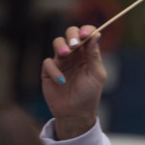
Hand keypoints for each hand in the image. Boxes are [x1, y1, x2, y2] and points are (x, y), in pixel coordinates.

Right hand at [41, 25, 105, 139]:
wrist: (76, 114)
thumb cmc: (89, 94)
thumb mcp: (96, 75)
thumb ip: (94, 55)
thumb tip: (96, 35)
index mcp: (88, 53)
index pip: (87, 34)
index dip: (86, 30)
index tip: (86, 34)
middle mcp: (74, 54)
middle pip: (70, 33)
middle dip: (72, 35)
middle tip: (75, 44)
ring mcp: (61, 61)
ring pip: (57, 43)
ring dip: (61, 46)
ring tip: (65, 54)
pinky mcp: (49, 71)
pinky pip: (48, 63)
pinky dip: (54, 70)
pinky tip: (62, 81)